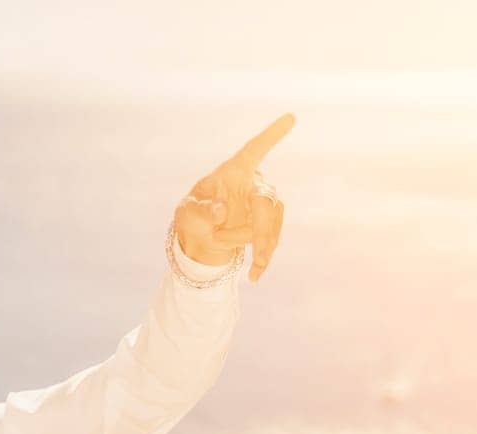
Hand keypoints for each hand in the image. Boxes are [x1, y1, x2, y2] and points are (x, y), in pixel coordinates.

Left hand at [172, 111, 293, 281]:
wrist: (201, 238)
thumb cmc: (191, 217)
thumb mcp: (186, 214)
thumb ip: (201, 211)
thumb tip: (222, 211)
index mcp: (234, 171)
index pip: (254, 149)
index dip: (271, 135)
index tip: (290, 117)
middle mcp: (253, 182)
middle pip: (267, 201)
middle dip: (259, 229)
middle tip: (255, 255)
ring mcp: (263, 202)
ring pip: (271, 222)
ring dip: (259, 244)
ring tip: (247, 262)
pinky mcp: (268, 221)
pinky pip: (273, 237)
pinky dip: (264, 256)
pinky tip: (255, 275)